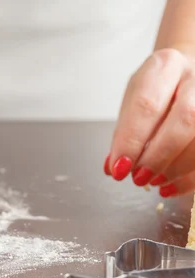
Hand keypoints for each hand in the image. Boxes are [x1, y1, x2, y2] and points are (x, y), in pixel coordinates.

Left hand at [105, 48, 194, 196]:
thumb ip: (124, 132)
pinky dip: (190, 178)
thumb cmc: (159, 88)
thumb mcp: (134, 100)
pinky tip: (171, 187)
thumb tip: (112, 167)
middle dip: (159, 156)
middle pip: (186, 119)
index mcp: (165, 67)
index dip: (132, 141)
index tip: (119, 168)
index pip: (148, 105)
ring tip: (154, 182)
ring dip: (177, 169)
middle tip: (138, 178)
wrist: (192, 68)